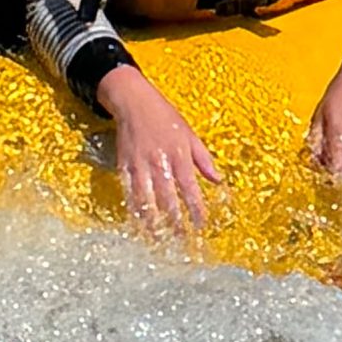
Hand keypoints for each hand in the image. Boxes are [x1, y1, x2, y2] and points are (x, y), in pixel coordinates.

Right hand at [96, 63, 222, 231]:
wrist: (134, 102)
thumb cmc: (165, 117)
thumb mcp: (190, 134)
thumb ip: (204, 159)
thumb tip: (218, 180)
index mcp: (179, 155)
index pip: (190, 188)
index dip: (195, 209)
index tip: (200, 225)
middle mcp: (159, 162)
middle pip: (168, 199)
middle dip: (175, 221)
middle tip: (180, 239)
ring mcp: (140, 165)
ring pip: (146, 199)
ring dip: (153, 220)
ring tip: (158, 238)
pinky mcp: (124, 165)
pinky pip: (128, 191)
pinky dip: (133, 208)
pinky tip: (138, 222)